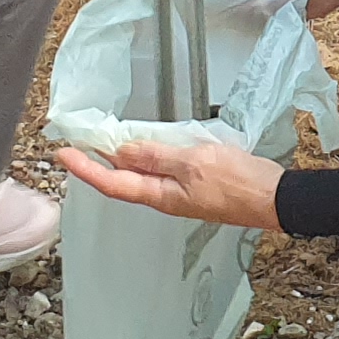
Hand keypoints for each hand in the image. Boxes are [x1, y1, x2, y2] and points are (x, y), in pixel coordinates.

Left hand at [56, 139, 283, 229]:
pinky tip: (146, 145)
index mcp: (160, 195)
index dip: (84, 168)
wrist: (276, 199)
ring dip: (119, 159)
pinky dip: (146, 157)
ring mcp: (179, 193)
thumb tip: (124, 152)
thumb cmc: (239, 183)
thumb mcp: (195, 162)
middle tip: (76, 141)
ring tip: (102, 140)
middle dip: (96, 163)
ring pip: (140, 175)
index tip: (62, 153)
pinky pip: (161, 171)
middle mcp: (164, 197)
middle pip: (122, 180)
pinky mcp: (194, 185)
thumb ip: (158, 156)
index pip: (111, 182)